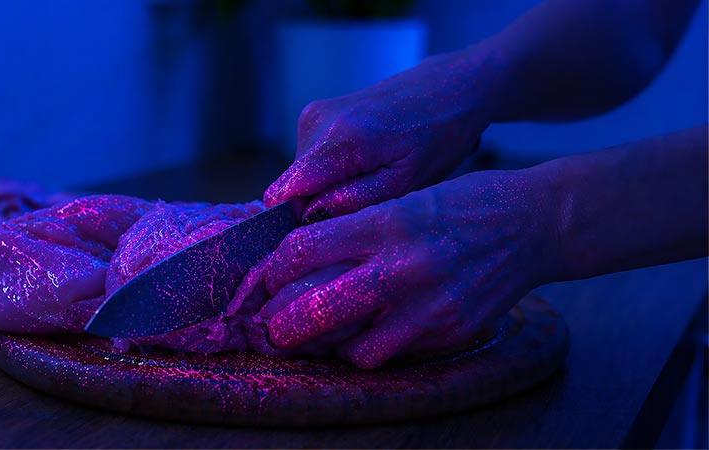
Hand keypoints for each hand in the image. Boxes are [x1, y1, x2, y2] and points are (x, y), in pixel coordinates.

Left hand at [261, 169, 559, 368]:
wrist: (534, 224)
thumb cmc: (464, 204)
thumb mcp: (405, 199)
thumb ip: (356, 230)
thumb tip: (303, 258)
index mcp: (388, 222)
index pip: (305, 249)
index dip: (276, 267)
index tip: (272, 274)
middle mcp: (404, 265)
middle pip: (315, 308)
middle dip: (282, 323)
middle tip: (273, 324)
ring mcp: (429, 305)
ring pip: (351, 347)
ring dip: (326, 345)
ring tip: (319, 334)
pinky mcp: (449, 331)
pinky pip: (391, 354)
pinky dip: (368, 349)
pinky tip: (363, 335)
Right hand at [264, 48, 497, 219]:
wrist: (448, 89)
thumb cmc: (439, 136)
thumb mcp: (406, 183)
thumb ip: (353, 203)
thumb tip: (307, 219)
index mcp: (341, 137)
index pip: (285, 193)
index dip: (295, 224)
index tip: (321, 239)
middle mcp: (317, 120)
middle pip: (292, 189)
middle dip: (319, 208)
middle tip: (364, 208)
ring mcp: (312, 114)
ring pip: (300, 178)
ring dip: (327, 191)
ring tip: (370, 182)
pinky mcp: (314, 115)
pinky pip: (310, 162)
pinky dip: (331, 174)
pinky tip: (364, 167)